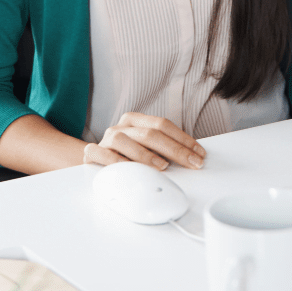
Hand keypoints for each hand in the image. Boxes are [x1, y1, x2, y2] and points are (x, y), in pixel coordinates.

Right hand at [83, 112, 206, 170]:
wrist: (94, 158)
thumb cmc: (124, 154)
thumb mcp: (144, 147)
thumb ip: (161, 148)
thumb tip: (190, 156)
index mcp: (135, 120)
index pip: (162, 124)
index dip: (183, 138)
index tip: (198, 153)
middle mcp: (121, 126)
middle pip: (150, 133)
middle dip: (175, 149)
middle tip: (191, 162)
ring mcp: (107, 138)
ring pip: (125, 140)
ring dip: (146, 155)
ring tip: (163, 166)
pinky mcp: (93, 152)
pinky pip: (104, 155)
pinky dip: (118, 162)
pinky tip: (131, 170)